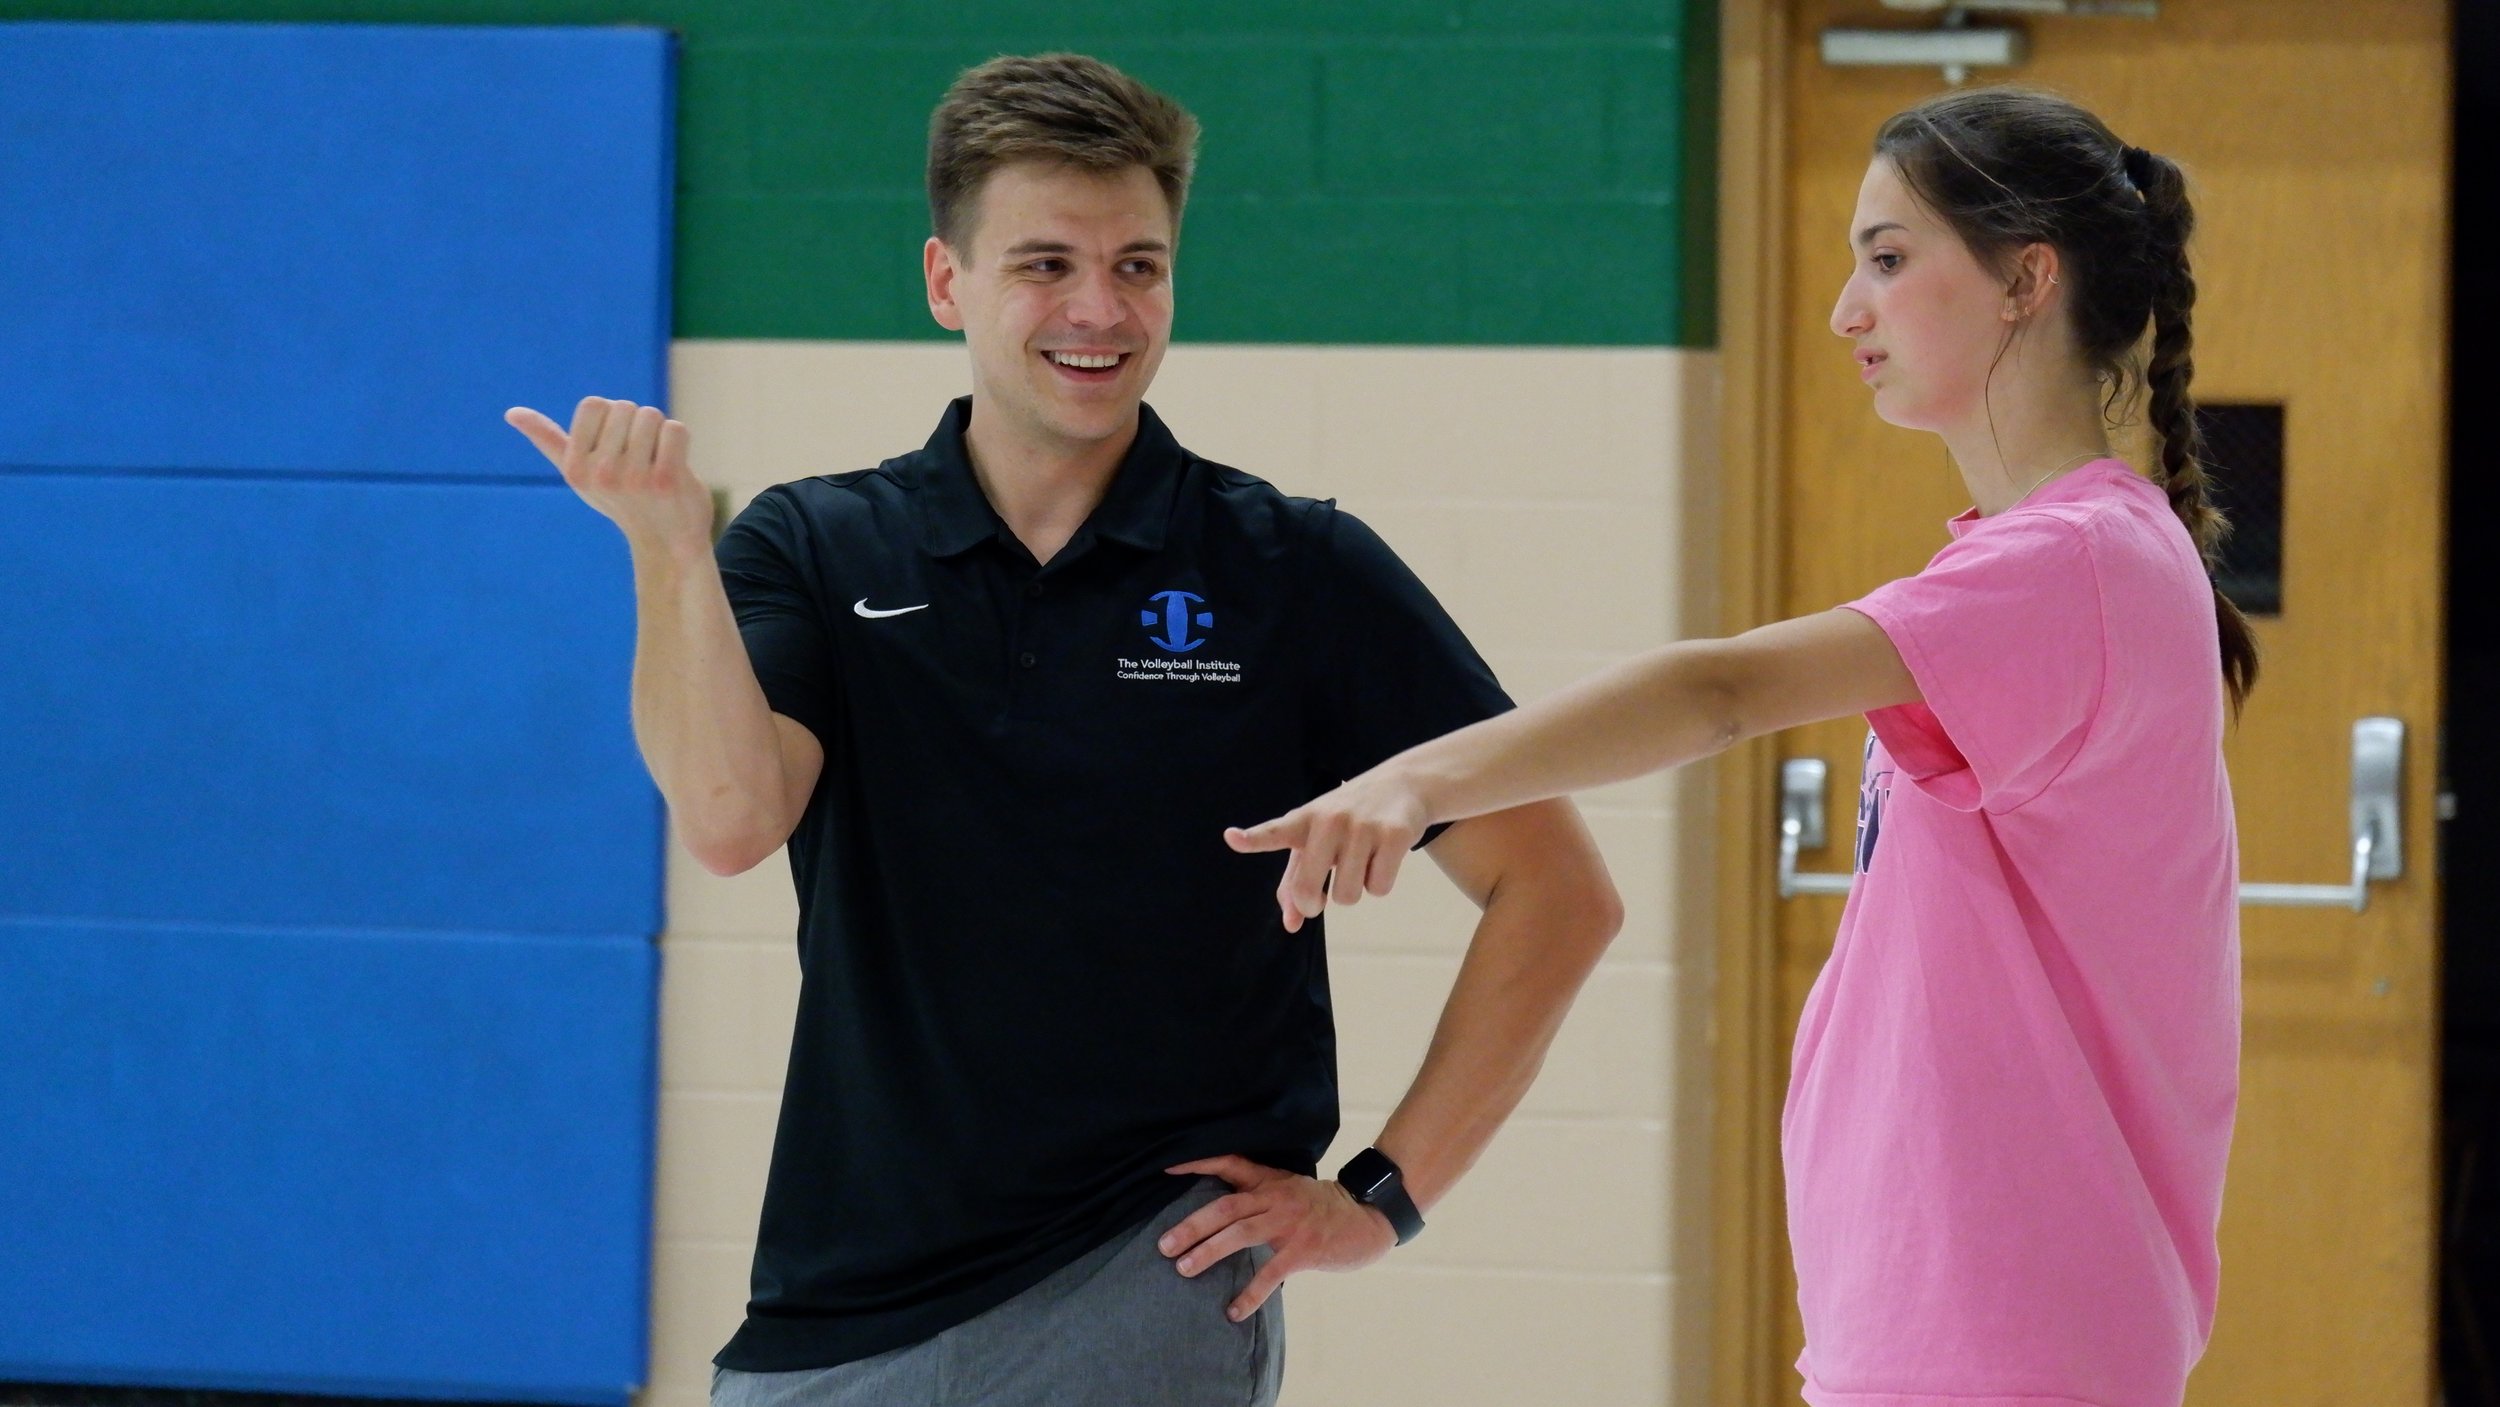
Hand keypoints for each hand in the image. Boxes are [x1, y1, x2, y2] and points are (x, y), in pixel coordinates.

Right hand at [506, 397, 712, 554]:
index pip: (594, 404)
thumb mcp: (579, 473)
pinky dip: (680, 442)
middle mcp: (599, 473)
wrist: (667, 543)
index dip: (612, 418)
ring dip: (661, 434)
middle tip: (642, 460)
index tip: (617, 446)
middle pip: (625, 407)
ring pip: (652, 416)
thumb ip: (548, 440)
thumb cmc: (622, 501)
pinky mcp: (666, 480)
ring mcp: (633, 478)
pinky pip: (675, 430)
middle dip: (639, 426)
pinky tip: (676, 467)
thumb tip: (511, 413)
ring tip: (657, 463)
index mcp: (574, 468)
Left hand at [1158, 1154, 1396, 1320]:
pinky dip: (1249, 1294)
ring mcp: (1289, 1223)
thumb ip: (1259, 1193)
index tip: (1167, 1168)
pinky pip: (1270, 1273)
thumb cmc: (1322, 1207)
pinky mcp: (1304, 1249)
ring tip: (1183, 1269)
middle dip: (1192, 1226)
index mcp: (1269, 1181)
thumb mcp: (1290, 1189)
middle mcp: (1276, 1197)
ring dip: (1209, 1252)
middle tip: (1164, 1246)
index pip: (1229, 1164)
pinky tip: (1233, 1311)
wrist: (1367, 1217)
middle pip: (1226, 1207)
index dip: (1198, 1164)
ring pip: (1240, 1234)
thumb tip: (1219, 1210)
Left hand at [1224, 769, 1431, 931]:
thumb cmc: (1348, 820)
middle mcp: (1329, 820)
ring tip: (1360, 861)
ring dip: (1353, 890)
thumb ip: (1295, 881)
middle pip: (1308, 890)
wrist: (1403, 783)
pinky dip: (1380, 883)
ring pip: (1347, 897)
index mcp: (1303, 820)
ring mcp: (1362, 826)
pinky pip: (1378, 888)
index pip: (1274, 832)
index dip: (1253, 838)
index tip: (1232, 837)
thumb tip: (1291, 925)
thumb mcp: (1315, 840)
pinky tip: (1382, 856)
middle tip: (1320, 898)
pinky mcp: (1393, 834)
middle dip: (1313, 904)